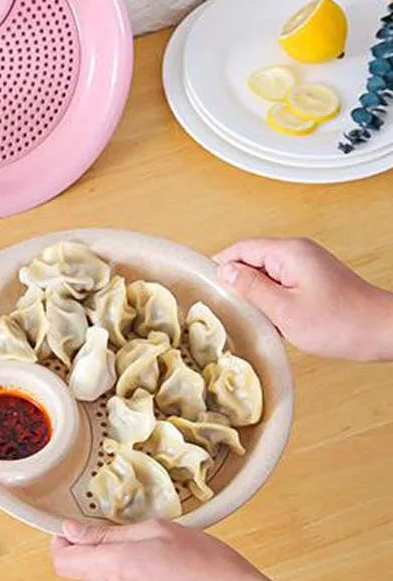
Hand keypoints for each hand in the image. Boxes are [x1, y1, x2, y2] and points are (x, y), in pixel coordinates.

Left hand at [51, 519, 376, 580]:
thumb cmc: (207, 565)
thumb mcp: (157, 530)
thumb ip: (108, 533)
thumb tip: (72, 531)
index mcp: (115, 568)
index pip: (62, 561)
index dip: (62, 543)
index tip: (74, 532)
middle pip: (85, 573)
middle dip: (101, 554)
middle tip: (136, 542)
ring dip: (119, 572)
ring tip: (157, 564)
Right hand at [213, 238, 392, 360]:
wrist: (384, 332)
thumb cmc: (341, 323)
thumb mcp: (284, 309)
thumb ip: (251, 288)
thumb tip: (225, 271)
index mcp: (289, 252)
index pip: (240, 249)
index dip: (220, 265)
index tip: (205, 283)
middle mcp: (298, 253)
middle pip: (251, 259)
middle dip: (237, 282)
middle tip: (227, 306)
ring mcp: (307, 266)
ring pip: (265, 274)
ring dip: (256, 293)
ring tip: (252, 315)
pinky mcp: (313, 280)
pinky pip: (280, 283)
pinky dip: (272, 299)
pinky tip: (273, 319)